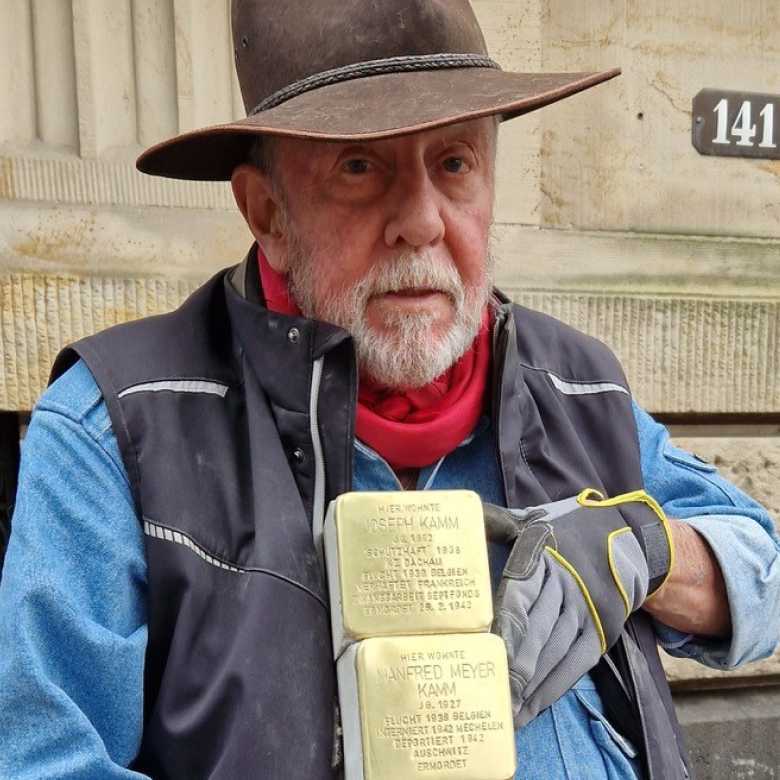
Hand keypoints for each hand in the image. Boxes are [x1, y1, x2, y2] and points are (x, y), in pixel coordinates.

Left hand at [483, 490, 673, 727]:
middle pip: (537, 630)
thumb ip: (496, 522)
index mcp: (542, 556)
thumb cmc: (567, 529)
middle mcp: (565, 585)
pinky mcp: (602, 629)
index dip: (506, 624)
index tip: (488, 651)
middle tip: (492, 696)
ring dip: (531, 685)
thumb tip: (461, 521)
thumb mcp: (533, 518)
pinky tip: (534, 707)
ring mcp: (586, 610)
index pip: (520, 593)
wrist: (629, 536)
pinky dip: (555, 687)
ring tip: (507, 712)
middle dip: (515, 666)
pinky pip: (578, 663)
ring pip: (555, 651)